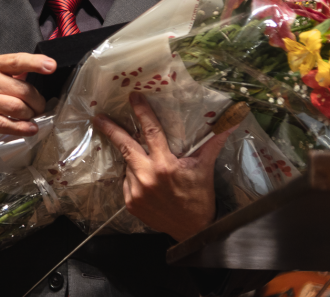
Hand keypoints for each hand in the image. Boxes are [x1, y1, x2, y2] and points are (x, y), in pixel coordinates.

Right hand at [0, 53, 54, 138]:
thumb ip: (11, 71)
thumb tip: (38, 70)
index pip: (17, 60)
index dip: (36, 63)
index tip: (51, 66)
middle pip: (23, 90)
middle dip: (38, 101)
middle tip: (39, 106)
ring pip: (18, 108)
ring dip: (31, 115)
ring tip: (31, 116)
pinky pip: (8, 124)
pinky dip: (23, 128)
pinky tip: (30, 128)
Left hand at [93, 92, 235, 241]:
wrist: (192, 231)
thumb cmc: (199, 197)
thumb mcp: (204, 168)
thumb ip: (212, 143)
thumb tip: (230, 123)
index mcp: (165, 166)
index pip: (151, 133)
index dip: (142, 113)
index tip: (134, 98)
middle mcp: (147, 177)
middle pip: (125, 146)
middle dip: (111, 130)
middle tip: (99, 117)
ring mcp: (136, 192)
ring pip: (128, 165)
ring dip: (134, 160)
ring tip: (147, 163)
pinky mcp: (131, 203)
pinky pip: (127, 181)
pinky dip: (134, 176)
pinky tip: (147, 180)